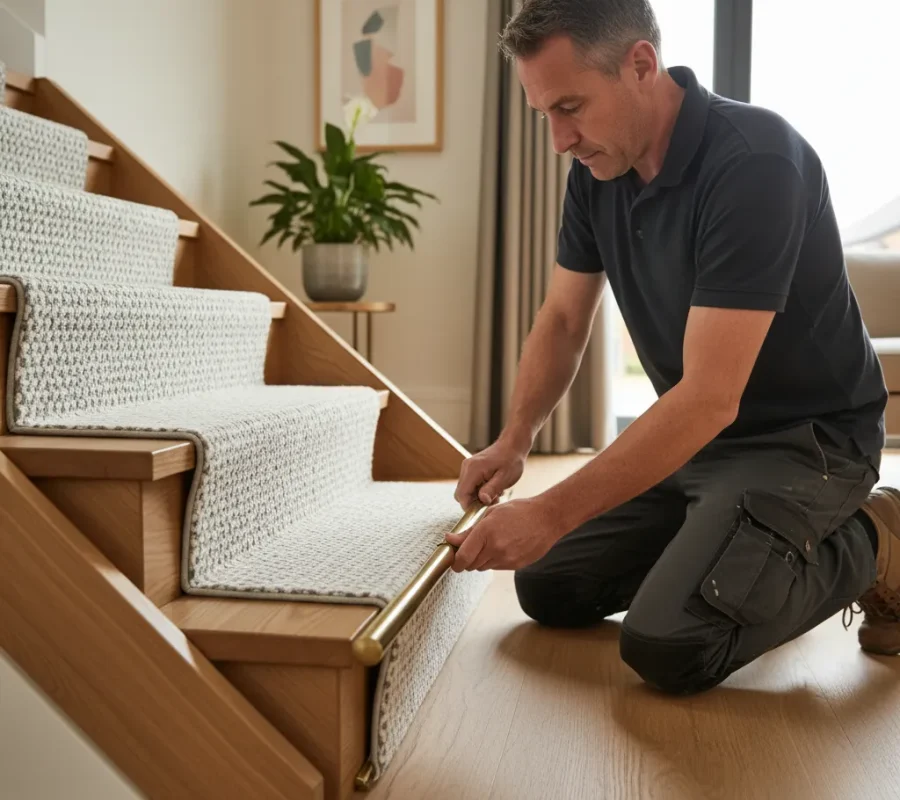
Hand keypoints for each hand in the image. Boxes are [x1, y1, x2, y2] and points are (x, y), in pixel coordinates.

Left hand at [445, 496, 560, 571]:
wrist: (547, 518)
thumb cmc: (519, 511)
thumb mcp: (490, 514)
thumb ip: (469, 530)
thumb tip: (450, 539)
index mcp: (486, 532)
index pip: (463, 557)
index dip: (455, 561)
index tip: (454, 559)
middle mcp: (496, 548)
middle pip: (471, 565)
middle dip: (467, 559)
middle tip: (470, 548)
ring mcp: (507, 558)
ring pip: (483, 567)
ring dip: (481, 559)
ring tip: (490, 544)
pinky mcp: (516, 565)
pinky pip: (496, 567)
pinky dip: (494, 560)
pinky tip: (503, 546)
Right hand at [454, 435, 528, 509]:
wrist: (512, 446)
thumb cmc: (511, 460)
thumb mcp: (504, 477)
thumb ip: (492, 489)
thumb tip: (482, 501)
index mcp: (473, 469)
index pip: (462, 494)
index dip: (469, 506)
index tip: (481, 511)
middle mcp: (467, 467)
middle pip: (461, 493)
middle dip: (474, 502)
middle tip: (492, 500)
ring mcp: (467, 467)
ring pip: (466, 490)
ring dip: (478, 496)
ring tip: (495, 492)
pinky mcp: (470, 468)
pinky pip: (470, 484)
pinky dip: (479, 489)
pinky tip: (492, 487)